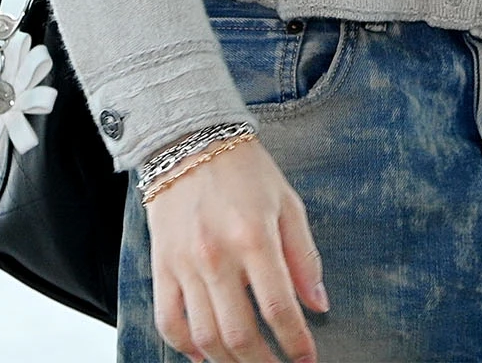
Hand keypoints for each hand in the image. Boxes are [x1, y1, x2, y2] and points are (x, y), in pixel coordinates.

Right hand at [146, 136, 326, 362]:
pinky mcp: (162, 266)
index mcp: (254, 236)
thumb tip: (319, 305)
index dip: (296, 342)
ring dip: (229, 362)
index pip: (279, 307)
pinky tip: (205, 355)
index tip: (307, 359)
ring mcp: (185, 264)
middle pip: (240, 333)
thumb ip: (304, 257)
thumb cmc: (246, 170)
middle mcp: (217, 256)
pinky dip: (186, 347)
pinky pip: (169, 322)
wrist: (190, 140)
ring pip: (205, 336)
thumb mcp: (287, 202)